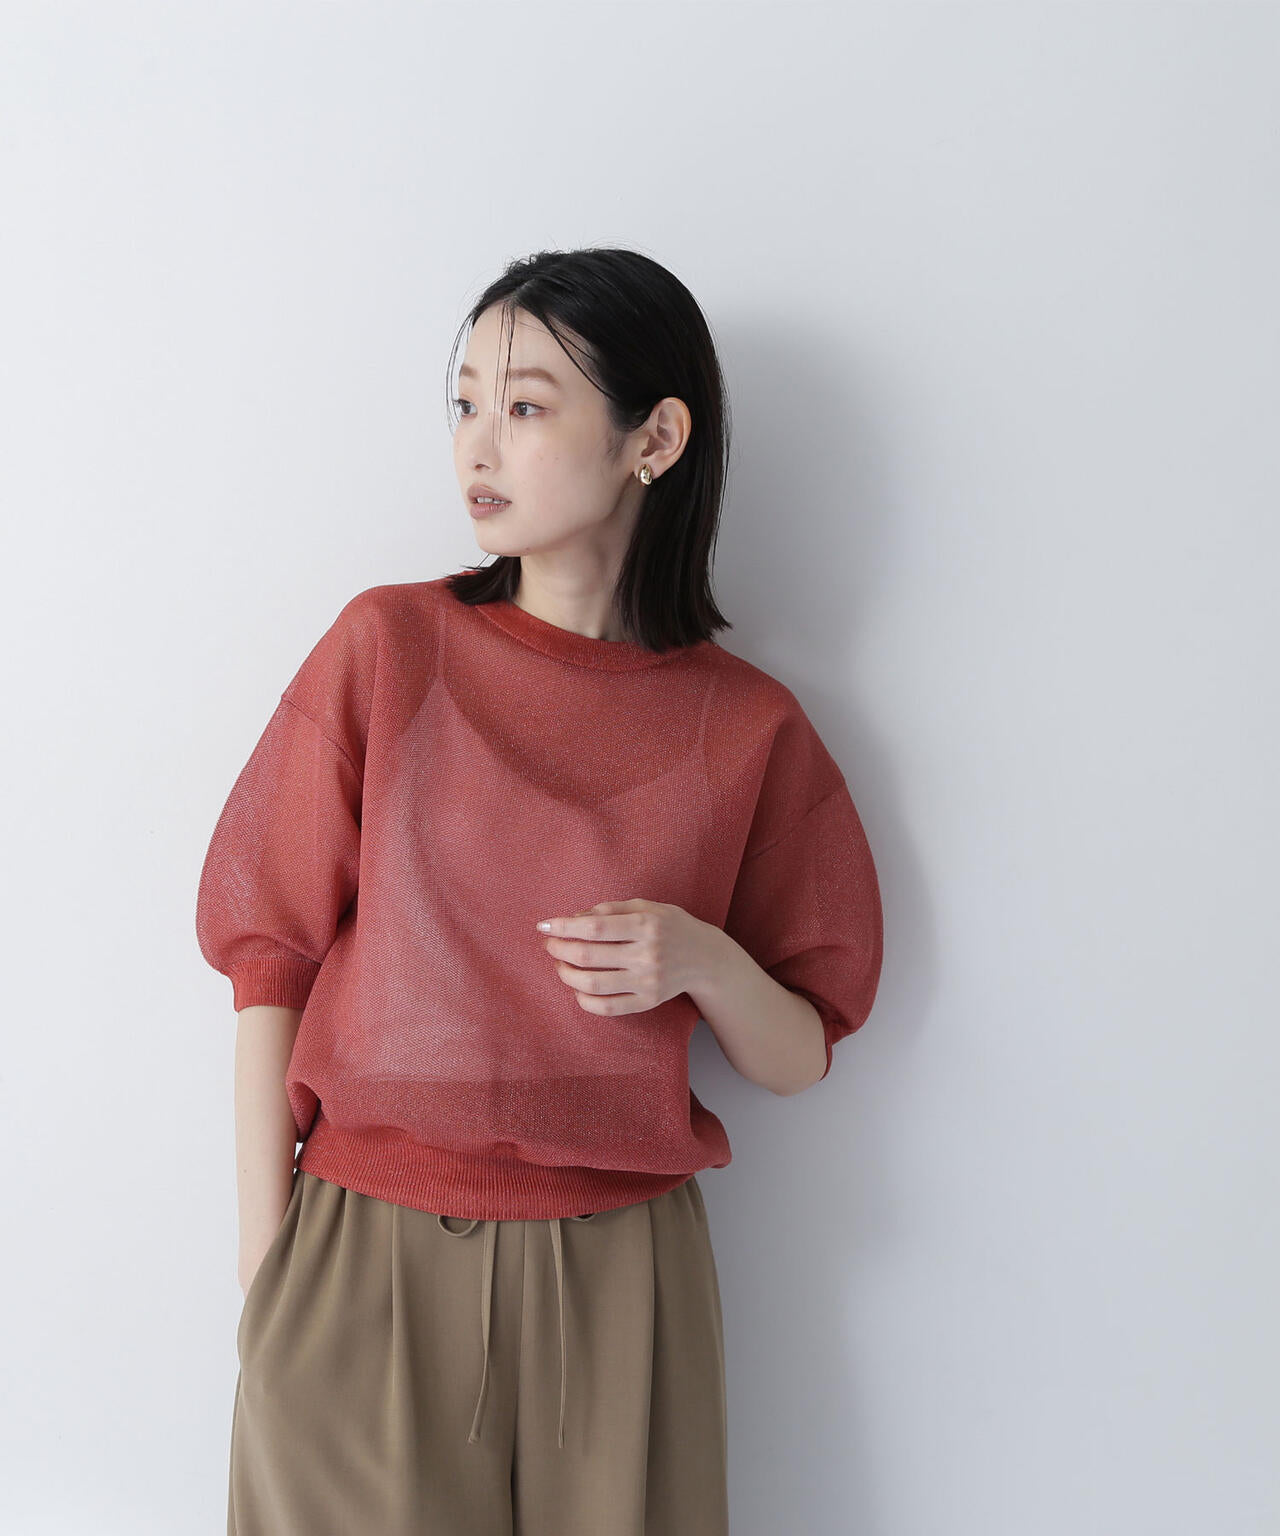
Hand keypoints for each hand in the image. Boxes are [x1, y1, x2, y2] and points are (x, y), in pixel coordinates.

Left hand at [536, 898, 720, 1014]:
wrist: (706, 958)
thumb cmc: (671, 926)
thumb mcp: (646, 906)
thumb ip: (609, 909)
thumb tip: (572, 919)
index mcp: (646, 925)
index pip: (594, 926)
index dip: (564, 926)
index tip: (544, 925)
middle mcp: (647, 954)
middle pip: (588, 955)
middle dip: (559, 949)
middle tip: (550, 944)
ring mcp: (647, 982)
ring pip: (592, 984)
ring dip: (566, 974)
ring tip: (561, 964)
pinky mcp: (648, 1002)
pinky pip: (607, 1008)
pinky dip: (584, 1000)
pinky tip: (577, 989)